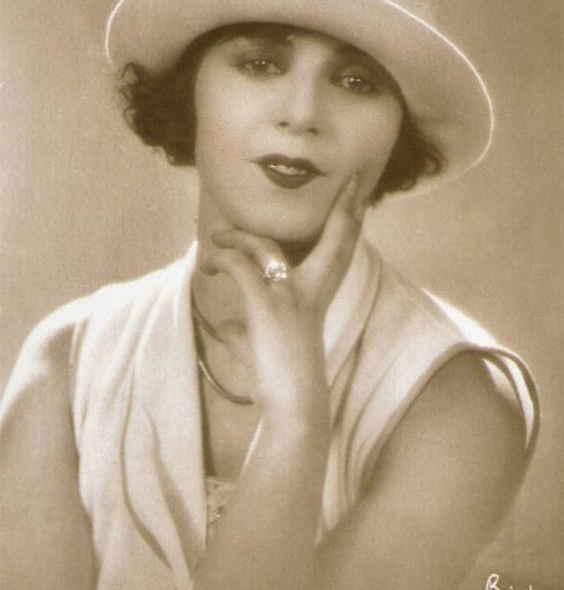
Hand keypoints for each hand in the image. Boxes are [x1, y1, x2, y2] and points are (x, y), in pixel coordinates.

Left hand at [201, 176, 367, 417]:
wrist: (295, 407)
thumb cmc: (283, 383)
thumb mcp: (265, 350)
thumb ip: (248, 331)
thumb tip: (226, 325)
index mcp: (317, 299)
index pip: (339, 251)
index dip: (349, 220)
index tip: (357, 192)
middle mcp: (311, 292)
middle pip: (335, 238)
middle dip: (345, 208)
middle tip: (352, 182)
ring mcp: (290, 297)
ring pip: (263, 246)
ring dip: (237, 237)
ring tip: (218, 238)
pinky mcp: (266, 306)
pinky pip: (239, 268)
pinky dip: (221, 262)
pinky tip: (209, 267)